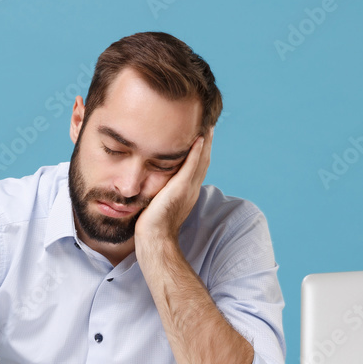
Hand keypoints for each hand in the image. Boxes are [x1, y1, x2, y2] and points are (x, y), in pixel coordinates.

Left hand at [134, 127, 212, 245]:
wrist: (155, 239)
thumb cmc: (152, 225)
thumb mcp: (158, 202)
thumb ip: (161, 191)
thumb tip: (154, 185)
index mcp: (187, 191)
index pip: (197, 166)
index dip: (202, 150)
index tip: (202, 134)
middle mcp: (192, 188)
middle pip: (204, 160)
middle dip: (207, 142)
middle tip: (210, 124)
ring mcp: (188, 188)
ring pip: (201, 161)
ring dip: (206, 142)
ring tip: (208, 125)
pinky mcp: (180, 189)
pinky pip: (191, 166)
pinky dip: (197, 152)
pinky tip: (200, 138)